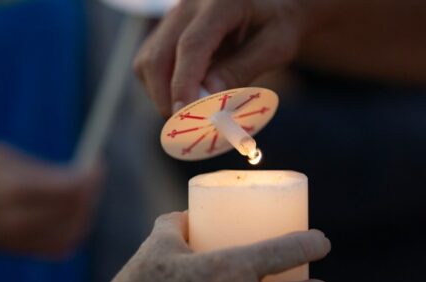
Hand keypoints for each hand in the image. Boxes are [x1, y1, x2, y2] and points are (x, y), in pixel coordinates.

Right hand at [0, 143, 101, 256]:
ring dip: (84, 211)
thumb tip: (80, 174)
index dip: (91, 175)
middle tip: (91, 176)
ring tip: (79, 194)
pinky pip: (60, 247)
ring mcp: (20, 239)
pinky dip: (73, 231)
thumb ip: (43, 168)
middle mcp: (21, 217)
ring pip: (73, 231)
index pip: (72, 187)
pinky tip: (70, 215)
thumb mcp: (3, 156)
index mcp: (16, 187)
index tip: (95, 161)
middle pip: (77, 210)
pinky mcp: (20, 251)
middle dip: (91, 191)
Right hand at [134, 0, 312, 116]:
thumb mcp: (275, 47)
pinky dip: (161, 87)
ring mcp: (173, 15)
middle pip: (159, 56)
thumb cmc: (278, 25)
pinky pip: (148, 63)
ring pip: (147, 62)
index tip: (185, 116)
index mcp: (221, 2)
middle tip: (189, 126)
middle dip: (168, 98)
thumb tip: (207, 96)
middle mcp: (190, 4)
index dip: (184, 84)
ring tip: (191, 112)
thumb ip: (242, 68)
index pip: (192, 46)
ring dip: (162, 95)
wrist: (271, 6)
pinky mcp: (165, 29)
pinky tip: (187, 96)